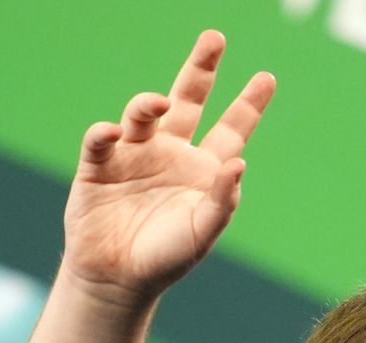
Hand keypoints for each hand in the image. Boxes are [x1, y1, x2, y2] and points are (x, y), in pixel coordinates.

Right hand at [61, 31, 275, 306]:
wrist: (118, 280)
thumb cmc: (165, 258)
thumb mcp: (203, 232)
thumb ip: (223, 201)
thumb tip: (239, 165)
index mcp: (201, 168)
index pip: (230, 129)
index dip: (248, 105)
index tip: (267, 78)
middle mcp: (169, 152)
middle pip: (188, 100)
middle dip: (201, 69)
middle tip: (215, 39)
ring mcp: (133, 156)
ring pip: (143, 115)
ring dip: (149, 103)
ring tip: (159, 101)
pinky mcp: (98, 167)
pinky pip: (101, 141)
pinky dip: (106, 134)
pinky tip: (115, 134)